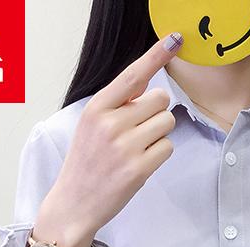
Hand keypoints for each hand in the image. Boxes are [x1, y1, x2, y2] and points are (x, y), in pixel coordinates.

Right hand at [34, 31, 183, 246]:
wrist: (74, 203)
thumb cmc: (87, 164)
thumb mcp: (91, 126)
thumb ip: (117, 105)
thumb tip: (148, 86)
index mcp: (97, 108)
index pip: (133, 75)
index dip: (156, 55)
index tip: (175, 40)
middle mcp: (110, 124)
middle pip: (160, 99)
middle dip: (156, 112)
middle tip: (139, 131)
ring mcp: (125, 147)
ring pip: (167, 123)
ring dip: (159, 134)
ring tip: (137, 149)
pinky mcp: (139, 169)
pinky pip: (168, 148)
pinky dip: (159, 155)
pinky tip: (140, 164)